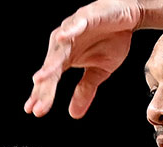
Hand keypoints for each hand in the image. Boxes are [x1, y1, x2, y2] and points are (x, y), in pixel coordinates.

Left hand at [25, 0, 142, 117]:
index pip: (52, 80)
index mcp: (66, 58)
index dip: (43, 95)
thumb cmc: (110, 40)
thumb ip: (85, 90)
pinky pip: (77, 24)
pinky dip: (69, 30)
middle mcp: (64, 45)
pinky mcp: (86, 17)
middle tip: (35, 104)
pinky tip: (62, 38)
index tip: (35, 112)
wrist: (127, 16)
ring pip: (59, 47)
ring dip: (50, 62)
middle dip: (44, 86)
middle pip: (51, 67)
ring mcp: (73, 30)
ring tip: (41, 77)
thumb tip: (74, 114)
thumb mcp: (100, 71)